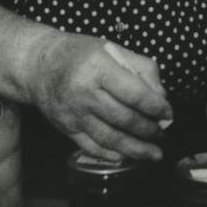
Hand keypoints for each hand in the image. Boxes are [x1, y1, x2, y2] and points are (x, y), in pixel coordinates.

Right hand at [24, 32, 172, 161]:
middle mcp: (85, 93)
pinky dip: (112, 155)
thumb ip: (142, 68)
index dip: (156, 106)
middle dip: (149, 130)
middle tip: (163, 133)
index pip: (134, 93)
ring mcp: (74, 114)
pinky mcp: (66, 128)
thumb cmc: (80, 54)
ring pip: (110, 138)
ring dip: (135, 149)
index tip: (168, 113)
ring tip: (154, 154)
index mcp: (99, 69)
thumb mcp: (113, 49)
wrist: (37, 66)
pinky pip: (92, 147)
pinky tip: (127, 157)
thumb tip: (160, 96)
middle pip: (124, 118)